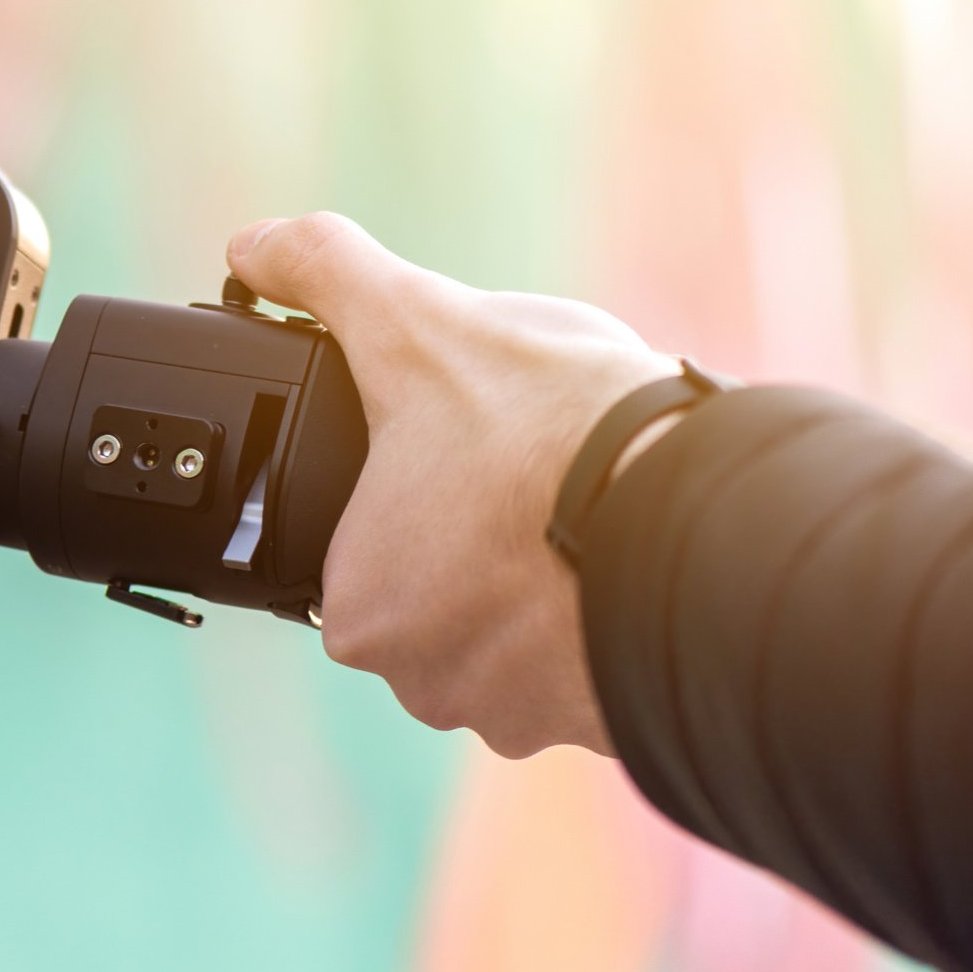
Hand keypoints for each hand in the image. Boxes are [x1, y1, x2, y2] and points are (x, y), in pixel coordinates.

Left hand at [227, 214, 679, 756]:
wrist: (718, 526)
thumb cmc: (558, 436)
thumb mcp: (419, 321)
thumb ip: (327, 275)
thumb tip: (254, 243)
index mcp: (362, 611)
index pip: (366, 543)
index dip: (415, 484)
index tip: (465, 453)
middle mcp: (430, 686)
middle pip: (444, 587)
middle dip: (482, 532)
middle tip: (528, 474)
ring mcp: (522, 715)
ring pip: (520, 625)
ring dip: (547, 577)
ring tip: (586, 509)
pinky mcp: (606, 728)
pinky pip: (590, 661)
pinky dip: (605, 614)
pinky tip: (627, 560)